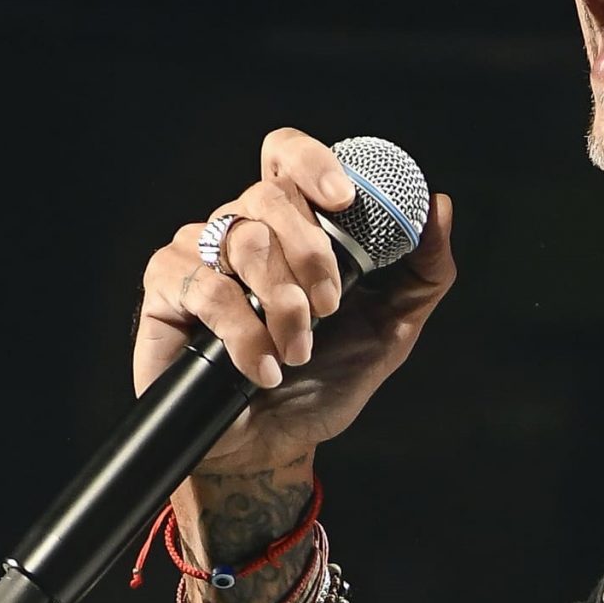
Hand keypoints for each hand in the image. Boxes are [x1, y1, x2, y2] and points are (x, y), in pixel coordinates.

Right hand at [134, 128, 457, 474]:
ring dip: (283, 304)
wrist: (273, 446)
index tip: (344, 199)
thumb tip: (438, 205)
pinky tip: (261, 368)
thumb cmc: (326, 380)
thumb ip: (423, 270)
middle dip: (311, 254)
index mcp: (292, 224)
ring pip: (243, 240)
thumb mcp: (392, 328)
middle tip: (330, 308)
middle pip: (268, 195)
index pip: (287, 155)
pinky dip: (243, 333)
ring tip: (297, 353)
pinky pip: (205, 286)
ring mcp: (198, 254)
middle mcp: (241, 228)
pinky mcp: (165, 290)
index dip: (312, 162)